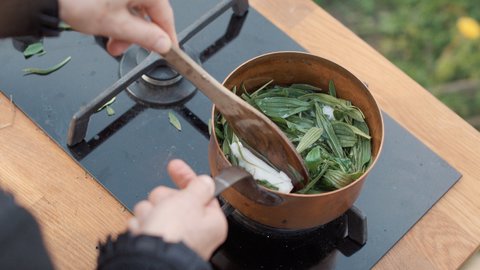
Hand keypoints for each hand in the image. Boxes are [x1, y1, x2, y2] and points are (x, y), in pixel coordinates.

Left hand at [58, 0, 176, 55]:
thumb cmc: (79, 2)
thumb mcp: (118, 26)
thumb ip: (146, 37)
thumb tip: (164, 44)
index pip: (165, 14)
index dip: (167, 36)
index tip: (168, 50)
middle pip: (148, 12)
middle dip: (138, 34)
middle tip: (126, 49)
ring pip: (133, 9)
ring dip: (125, 29)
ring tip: (112, 42)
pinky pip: (121, 3)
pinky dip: (117, 17)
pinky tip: (107, 28)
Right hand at [128, 159, 226, 259]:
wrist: (147, 260)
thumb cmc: (173, 234)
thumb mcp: (189, 201)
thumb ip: (198, 187)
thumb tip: (206, 181)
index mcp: (211, 222)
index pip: (200, 192)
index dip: (186, 178)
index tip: (174, 166)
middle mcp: (196, 233)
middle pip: (176, 202)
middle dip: (163, 199)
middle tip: (161, 205)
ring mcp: (175, 240)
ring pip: (158, 212)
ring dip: (150, 212)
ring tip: (150, 220)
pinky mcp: (156, 246)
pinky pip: (146, 226)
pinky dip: (142, 225)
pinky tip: (142, 229)